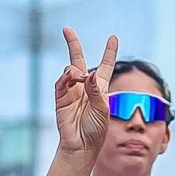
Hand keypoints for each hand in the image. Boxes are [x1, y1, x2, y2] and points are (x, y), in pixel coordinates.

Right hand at [55, 28, 117, 159]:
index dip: (109, 51)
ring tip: (80, 78)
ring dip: (75, 71)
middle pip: (78, 59)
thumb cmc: (96, 130)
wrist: (81, 146)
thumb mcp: (102, 109)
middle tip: (66, 29)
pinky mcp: (61, 97)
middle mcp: (85, 86)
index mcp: (100, 88)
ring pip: (70, 70)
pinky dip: (67, 77)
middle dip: (72, 44)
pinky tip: (74, 79)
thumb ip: (96, 91)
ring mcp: (72, 91)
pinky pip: (61, 82)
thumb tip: (89, 74)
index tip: (113, 37)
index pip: (105, 65)